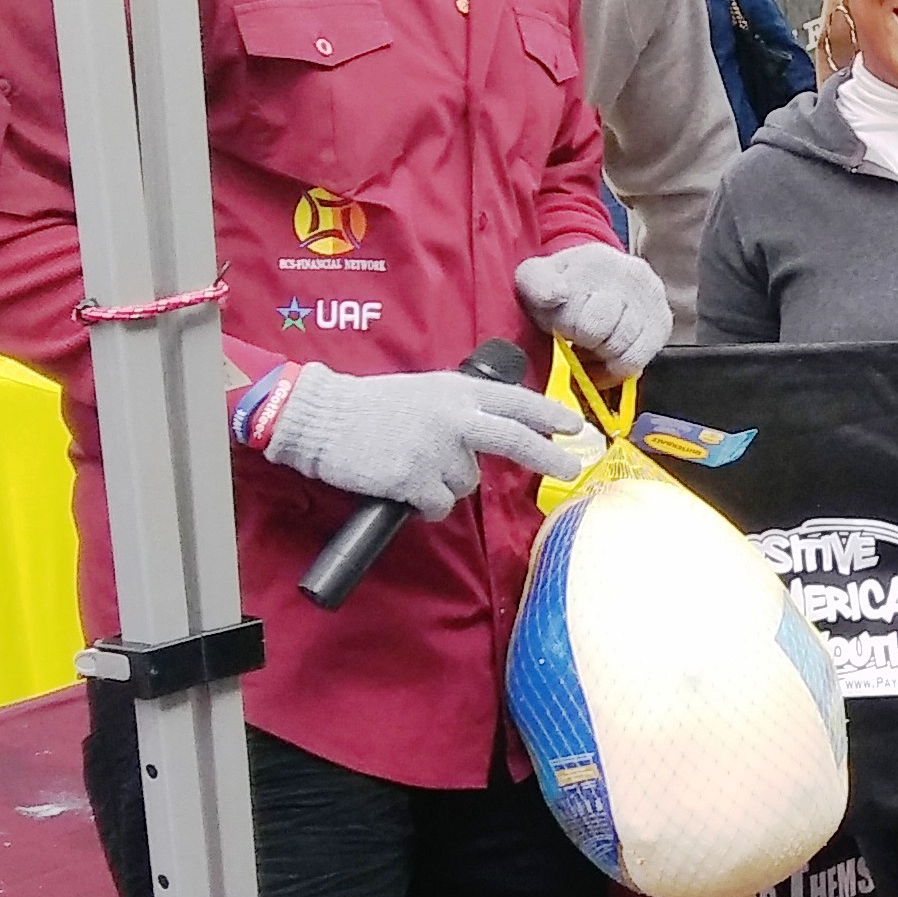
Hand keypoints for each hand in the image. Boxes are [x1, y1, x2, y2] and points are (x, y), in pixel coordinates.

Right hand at [263, 364, 586, 519]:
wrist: (322, 418)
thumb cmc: (373, 405)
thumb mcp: (428, 392)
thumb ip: (464, 408)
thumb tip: (498, 429)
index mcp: (458, 391)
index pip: (516, 402)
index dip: (548, 415)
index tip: (575, 427)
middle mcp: (454, 417)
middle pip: (514, 440)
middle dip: (547, 456)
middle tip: (569, 468)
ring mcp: (435, 449)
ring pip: (467, 482)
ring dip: (448, 483)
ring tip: (415, 465)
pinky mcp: (413, 479)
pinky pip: (439, 505)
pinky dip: (427, 504)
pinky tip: (404, 486)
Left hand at [515, 245, 669, 378]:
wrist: (593, 276)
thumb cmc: (561, 284)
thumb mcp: (536, 277)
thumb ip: (538, 283)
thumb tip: (556, 295)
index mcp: (599, 261)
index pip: (583, 314)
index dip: (566, 326)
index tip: (561, 322)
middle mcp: (634, 276)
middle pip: (604, 334)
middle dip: (585, 340)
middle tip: (577, 334)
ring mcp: (653, 300)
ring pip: (623, 352)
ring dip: (601, 356)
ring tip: (591, 344)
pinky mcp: (663, 323)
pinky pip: (639, 361)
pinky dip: (617, 367)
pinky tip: (605, 357)